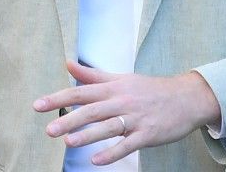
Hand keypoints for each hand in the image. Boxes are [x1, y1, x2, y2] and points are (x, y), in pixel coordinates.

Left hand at [32, 60, 221, 165]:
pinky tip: (96, 160)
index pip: (81, 91)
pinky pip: (128, 145)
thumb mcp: (121, 78)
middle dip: (69, 119)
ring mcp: (136, 118)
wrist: (187, 97)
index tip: (38, 105)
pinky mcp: (148, 134)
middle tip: (48, 130)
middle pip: (92, 110)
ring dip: (88, 135)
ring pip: (108, 127)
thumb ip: (92, 75)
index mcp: (113, 88)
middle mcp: (122, 101)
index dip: (58, 98)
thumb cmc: (150, 89)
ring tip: (67, 142)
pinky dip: (112, 153)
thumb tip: (68, 64)